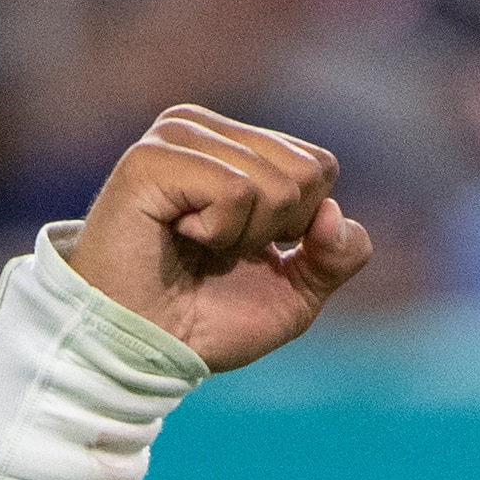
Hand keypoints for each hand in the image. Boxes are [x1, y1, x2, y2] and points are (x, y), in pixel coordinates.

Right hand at [65, 107, 373, 373]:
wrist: (141, 349)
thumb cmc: (206, 319)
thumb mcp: (295, 294)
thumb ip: (338, 257)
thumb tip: (334, 213)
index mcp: (236, 146)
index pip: (319, 167)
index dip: (300, 228)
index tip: (246, 251)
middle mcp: (204, 129)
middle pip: (306, 173)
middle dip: (275, 233)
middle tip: (218, 252)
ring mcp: (175, 137)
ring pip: (274, 185)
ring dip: (242, 239)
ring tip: (193, 246)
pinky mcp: (151, 159)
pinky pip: (235, 191)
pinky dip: (218, 233)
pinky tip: (177, 236)